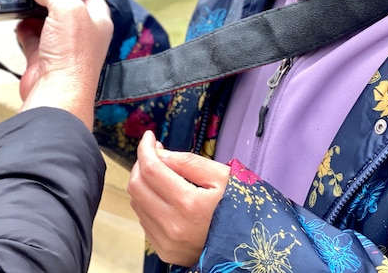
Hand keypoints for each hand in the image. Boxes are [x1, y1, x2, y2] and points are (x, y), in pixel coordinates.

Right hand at [15, 0, 112, 126]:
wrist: (54, 94)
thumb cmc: (73, 57)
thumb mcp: (69, 8)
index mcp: (97, 16)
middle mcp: (81, 28)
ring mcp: (60, 41)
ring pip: (44, 14)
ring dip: (33, 6)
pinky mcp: (41, 53)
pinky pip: (28, 32)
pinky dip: (22, 26)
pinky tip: (18, 21)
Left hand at [127, 130, 229, 266]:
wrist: (250, 247)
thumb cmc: (239, 208)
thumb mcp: (222, 177)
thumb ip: (188, 162)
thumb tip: (160, 154)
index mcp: (189, 204)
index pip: (151, 169)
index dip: (145, 148)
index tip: (149, 137)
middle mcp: (173, 225)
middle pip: (137, 186)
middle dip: (141, 163)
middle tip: (155, 153)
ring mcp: (167, 241)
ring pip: (137, 203)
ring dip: (143, 183)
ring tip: (161, 173)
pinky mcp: (165, 250)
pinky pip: (144, 220)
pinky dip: (148, 202)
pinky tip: (164, 196)